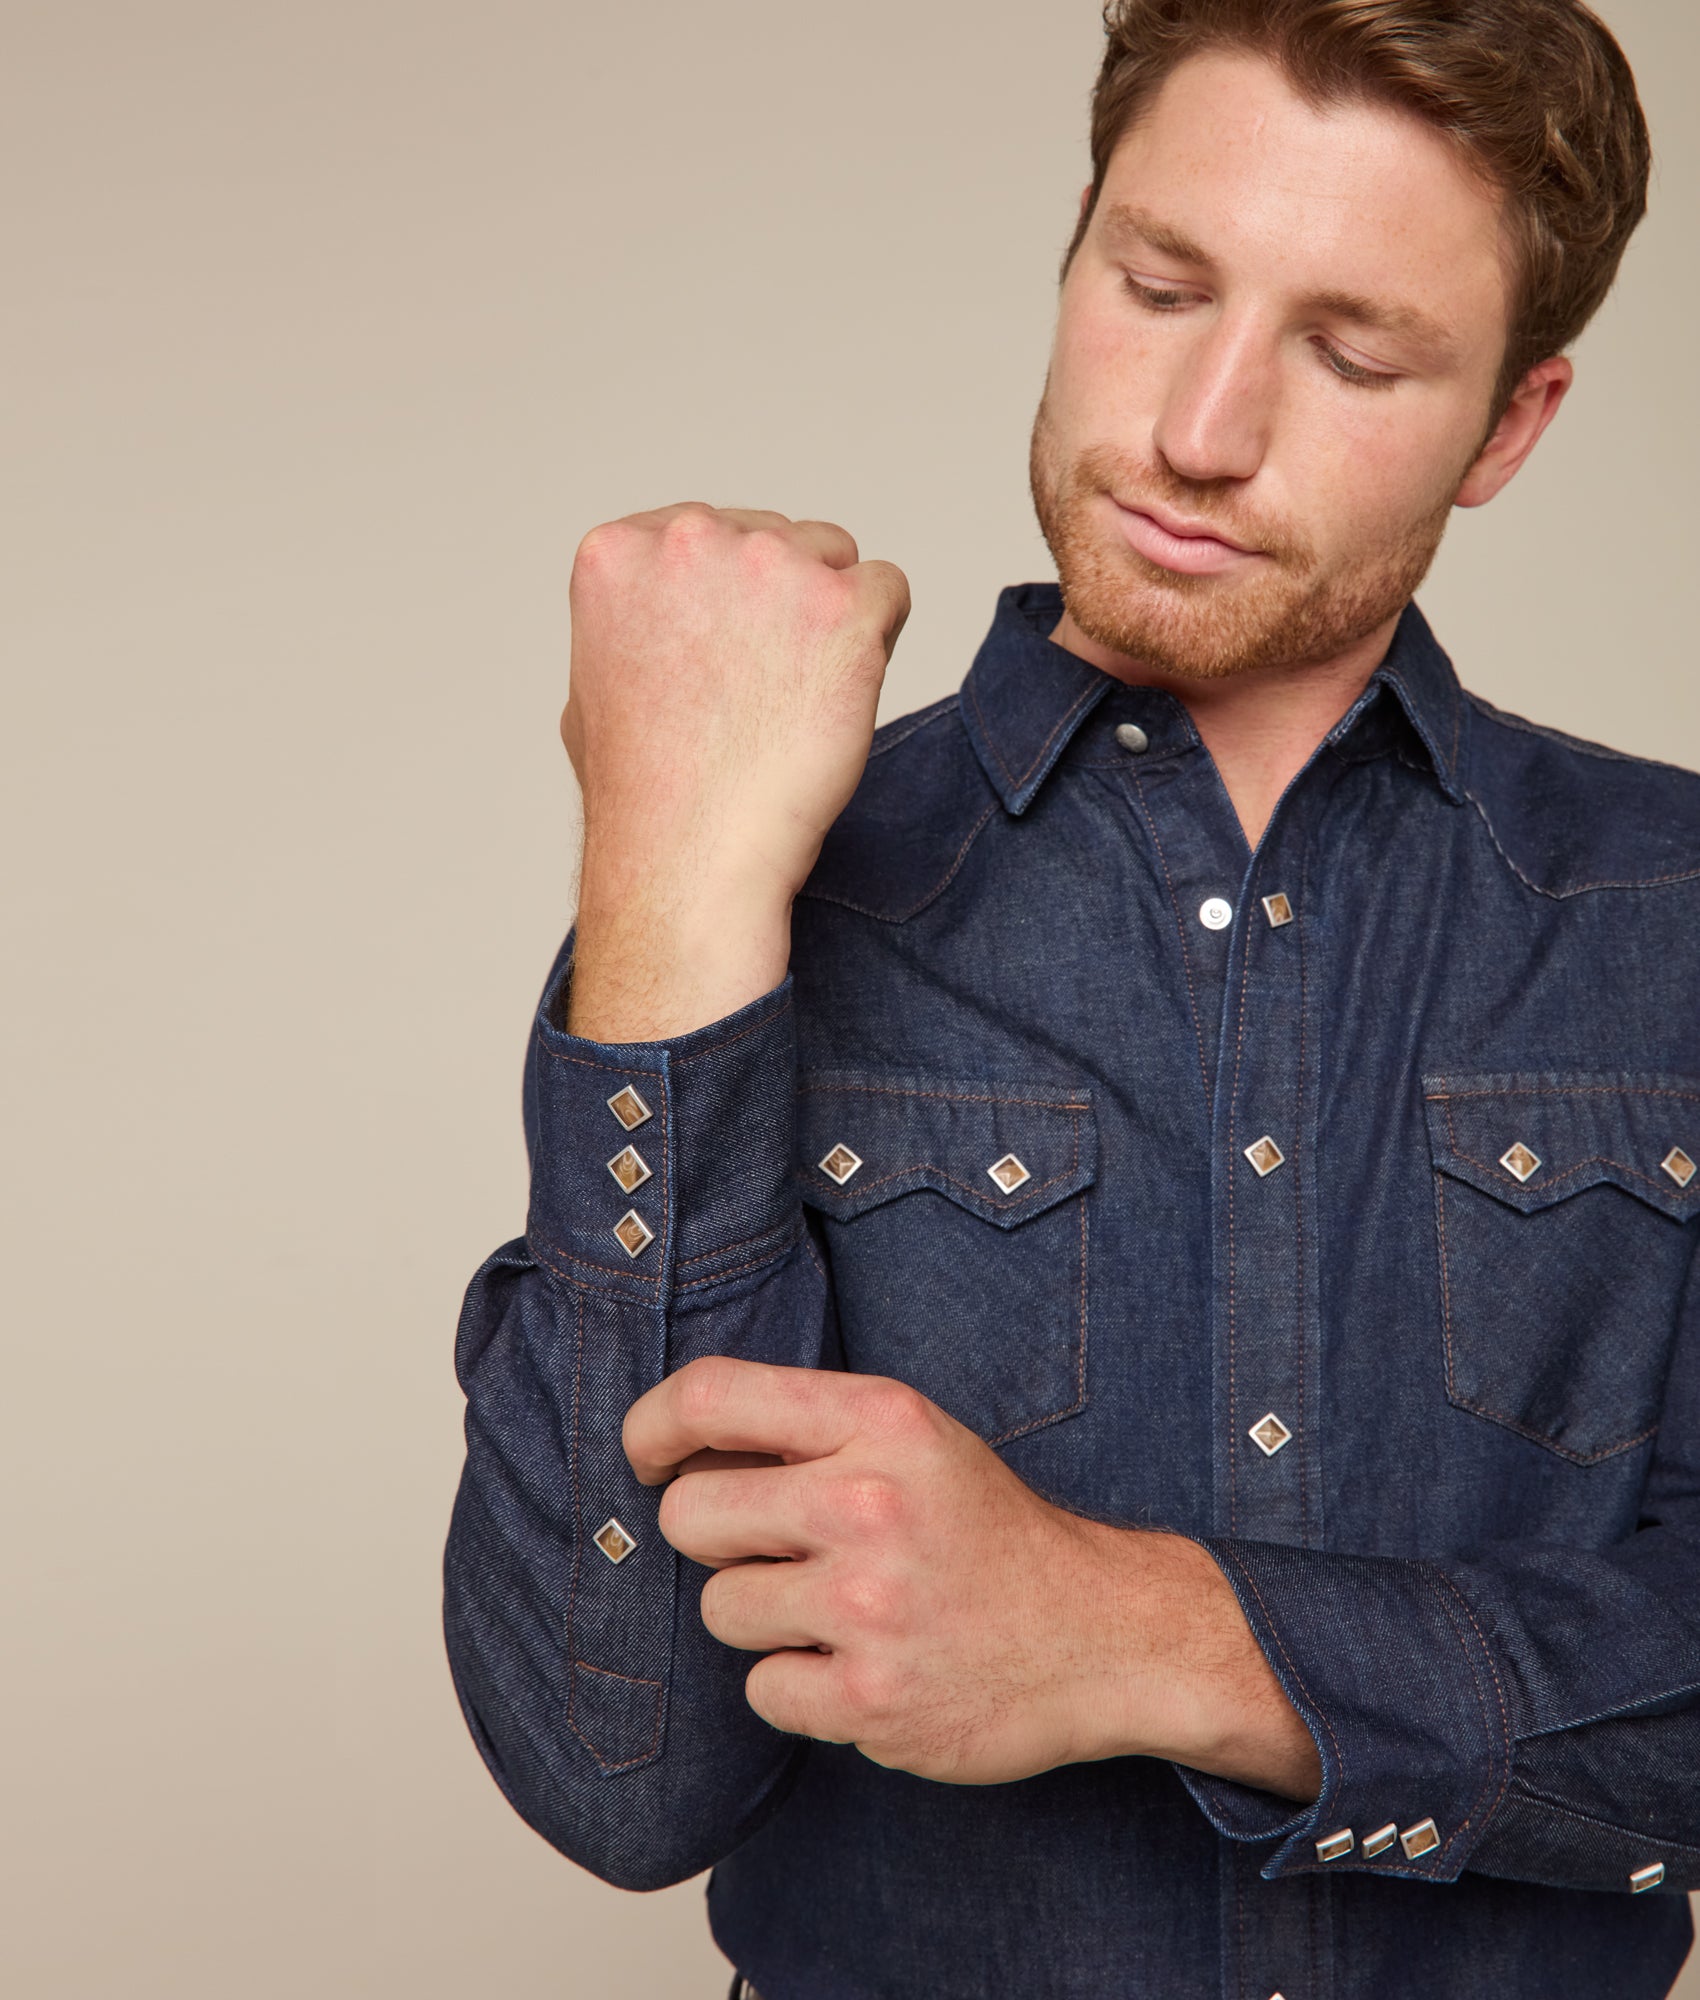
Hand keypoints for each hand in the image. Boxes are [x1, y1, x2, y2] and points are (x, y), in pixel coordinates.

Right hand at [561, 505, 909, 1037]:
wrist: (690, 857)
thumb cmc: (641, 796)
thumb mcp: (590, 686)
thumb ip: (630, 622)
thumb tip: (660, 613)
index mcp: (618, 551)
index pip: (708, 531)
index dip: (728, 600)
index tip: (724, 663)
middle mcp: (688, 538)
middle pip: (775, 538)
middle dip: (782, 604)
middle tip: (764, 693)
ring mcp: (770, 566)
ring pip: (834, 558)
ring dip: (830, 619)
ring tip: (796, 700)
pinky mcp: (842, 606)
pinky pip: (888, 589)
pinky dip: (878, 641)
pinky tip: (840, 698)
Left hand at [623, 1357, 1321, 1796]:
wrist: (1100, 1634)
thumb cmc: (988, 1532)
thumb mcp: (916, 1439)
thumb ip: (809, 1428)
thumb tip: (675, 1444)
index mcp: (882, 1420)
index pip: (712, 1395)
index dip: (651, 1424)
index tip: (645, 1454)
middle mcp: (870, 1503)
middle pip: (690, 1515)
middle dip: (713, 1538)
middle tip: (774, 1550)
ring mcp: (870, 1607)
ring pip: (721, 1610)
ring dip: (764, 1619)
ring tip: (840, 1612)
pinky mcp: (872, 1699)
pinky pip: (762, 1690)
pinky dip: (800, 1687)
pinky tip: (862, 1665)